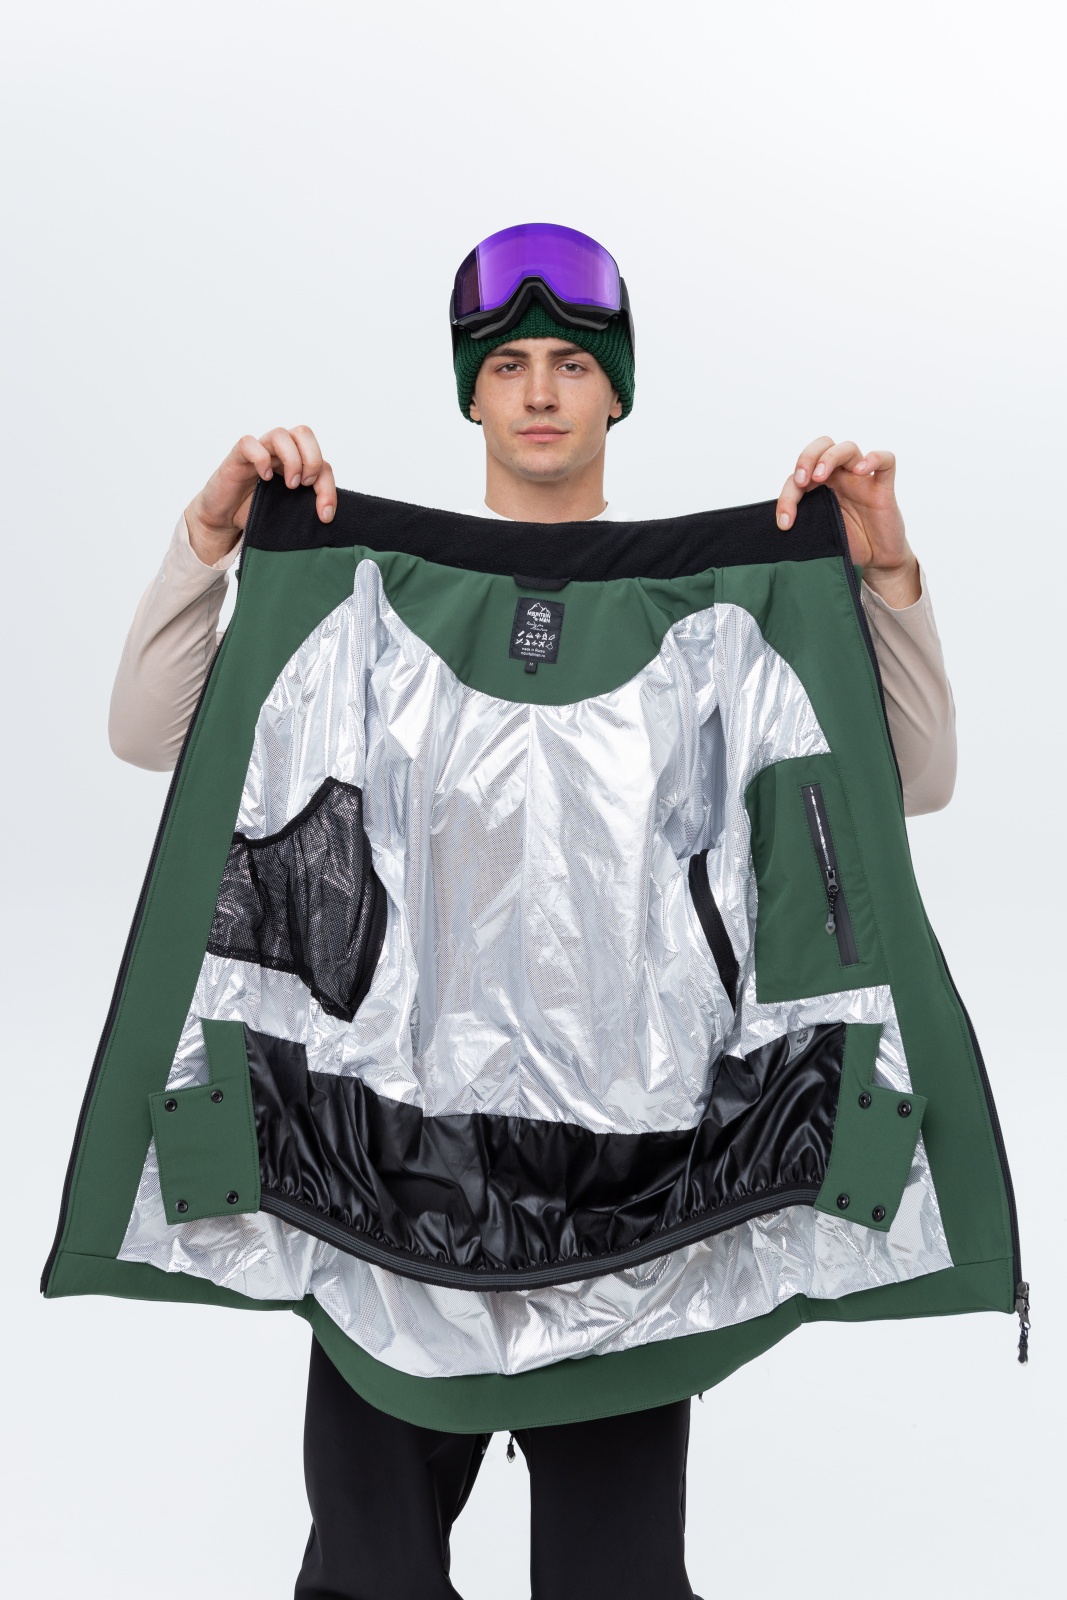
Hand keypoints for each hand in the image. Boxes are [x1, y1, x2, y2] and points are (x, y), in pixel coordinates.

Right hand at [185, 425, 336, 566]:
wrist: (224, 519)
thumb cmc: (255, 510)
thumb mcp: (287, 510)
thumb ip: (306, 505)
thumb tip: (328, 516)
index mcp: (295, 463)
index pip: (322, 462)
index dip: (328, 487)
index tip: (325, 514)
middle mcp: (278, 453)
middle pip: (304, 433)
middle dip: (313, 459)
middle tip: (304, 485)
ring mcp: (258, 452)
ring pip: (280, 434)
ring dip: (292, 459)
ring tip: (289, 485)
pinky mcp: (237, 457)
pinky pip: (249, 443)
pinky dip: (261, 458)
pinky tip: (265, 478)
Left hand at [775, 436, 920, 607]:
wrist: (877, 560)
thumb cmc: (849, 543)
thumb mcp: (819, 534)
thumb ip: (803, 523)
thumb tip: (780, 527)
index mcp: (821, 486)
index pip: (799, 475)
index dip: (787, 495)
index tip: (785, 522)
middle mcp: (841, 477)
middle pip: (823, 446)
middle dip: (807, 457)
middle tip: (801, 481)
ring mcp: (862, 479)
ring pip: (848, 448)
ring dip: (829, 457)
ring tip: (820, 476)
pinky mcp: (884, 486)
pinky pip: (886, 460)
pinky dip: (874, 458)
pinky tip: (861, 470)